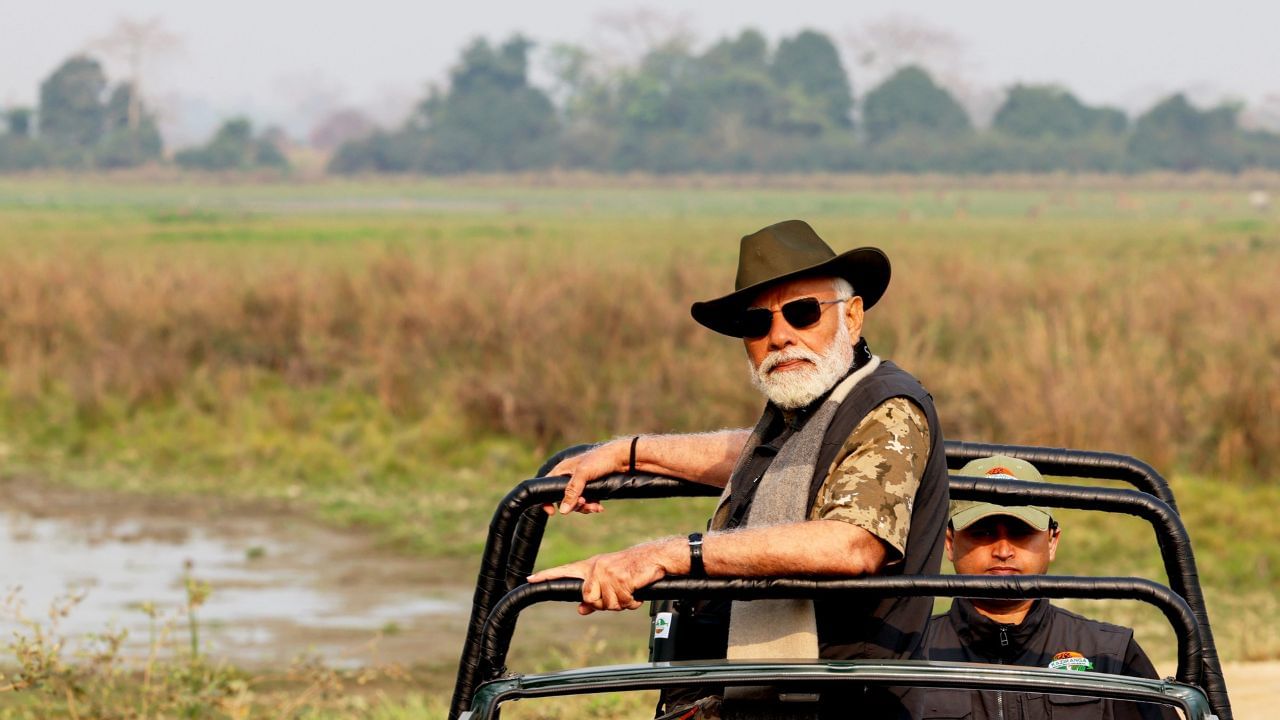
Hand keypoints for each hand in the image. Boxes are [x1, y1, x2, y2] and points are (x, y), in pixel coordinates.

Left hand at [527, 540, 676, 614]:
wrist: (654, 557)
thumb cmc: (632, 569)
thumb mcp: (610, 581)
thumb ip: (594, 596)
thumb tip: (580, 610)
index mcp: (591, 566)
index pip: (564, 571)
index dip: (546, 576)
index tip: (529, 579)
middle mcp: (596, 568)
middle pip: (589, 599)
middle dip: (605, 604)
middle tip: (619, 595)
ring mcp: (608, 572)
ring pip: (606, 604)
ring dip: (621, 603)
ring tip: (629, 591)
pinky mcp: (621, 577)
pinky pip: (622, 602)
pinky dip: (631, 602)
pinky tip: (635, 592)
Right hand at [542, 441, 625, 514]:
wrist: (622, 458)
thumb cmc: (600, 460)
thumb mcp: (583, 474)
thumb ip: (572, 491)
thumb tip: (563, 511)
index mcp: (562, 470)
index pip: (546, 486)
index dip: (546, 500)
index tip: (552, 512)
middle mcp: (568, 477)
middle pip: (563, 498)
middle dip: (574, 505)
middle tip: (584, 504)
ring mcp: (579, 483)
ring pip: (575, 502)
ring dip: (585, 507)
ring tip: (595, 507)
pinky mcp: (590, 487)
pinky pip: (586, 501)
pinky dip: (591, 506)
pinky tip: (599, 507)